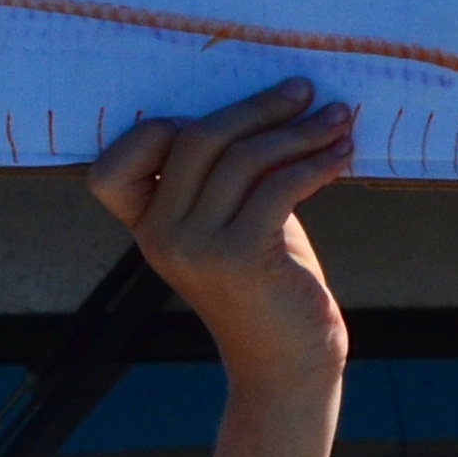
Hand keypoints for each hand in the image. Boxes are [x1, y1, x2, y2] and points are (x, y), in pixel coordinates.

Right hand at [85, 80, 352, 394]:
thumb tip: (273, 102)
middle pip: (196, 139)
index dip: (160, 128)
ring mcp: (197, 248)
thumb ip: (229, 177)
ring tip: (337, 119)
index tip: (228, 113)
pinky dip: (316, 162)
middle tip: (304, 91)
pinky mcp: (242, 257)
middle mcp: (162, 236)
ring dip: (299, 131)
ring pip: (244, 158)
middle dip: (257, 108)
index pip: (115, 165)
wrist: (289, 365)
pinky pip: (279, 185)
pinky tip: (342, 154)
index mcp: (147, 227)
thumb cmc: (269, 287)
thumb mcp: (235, 224)